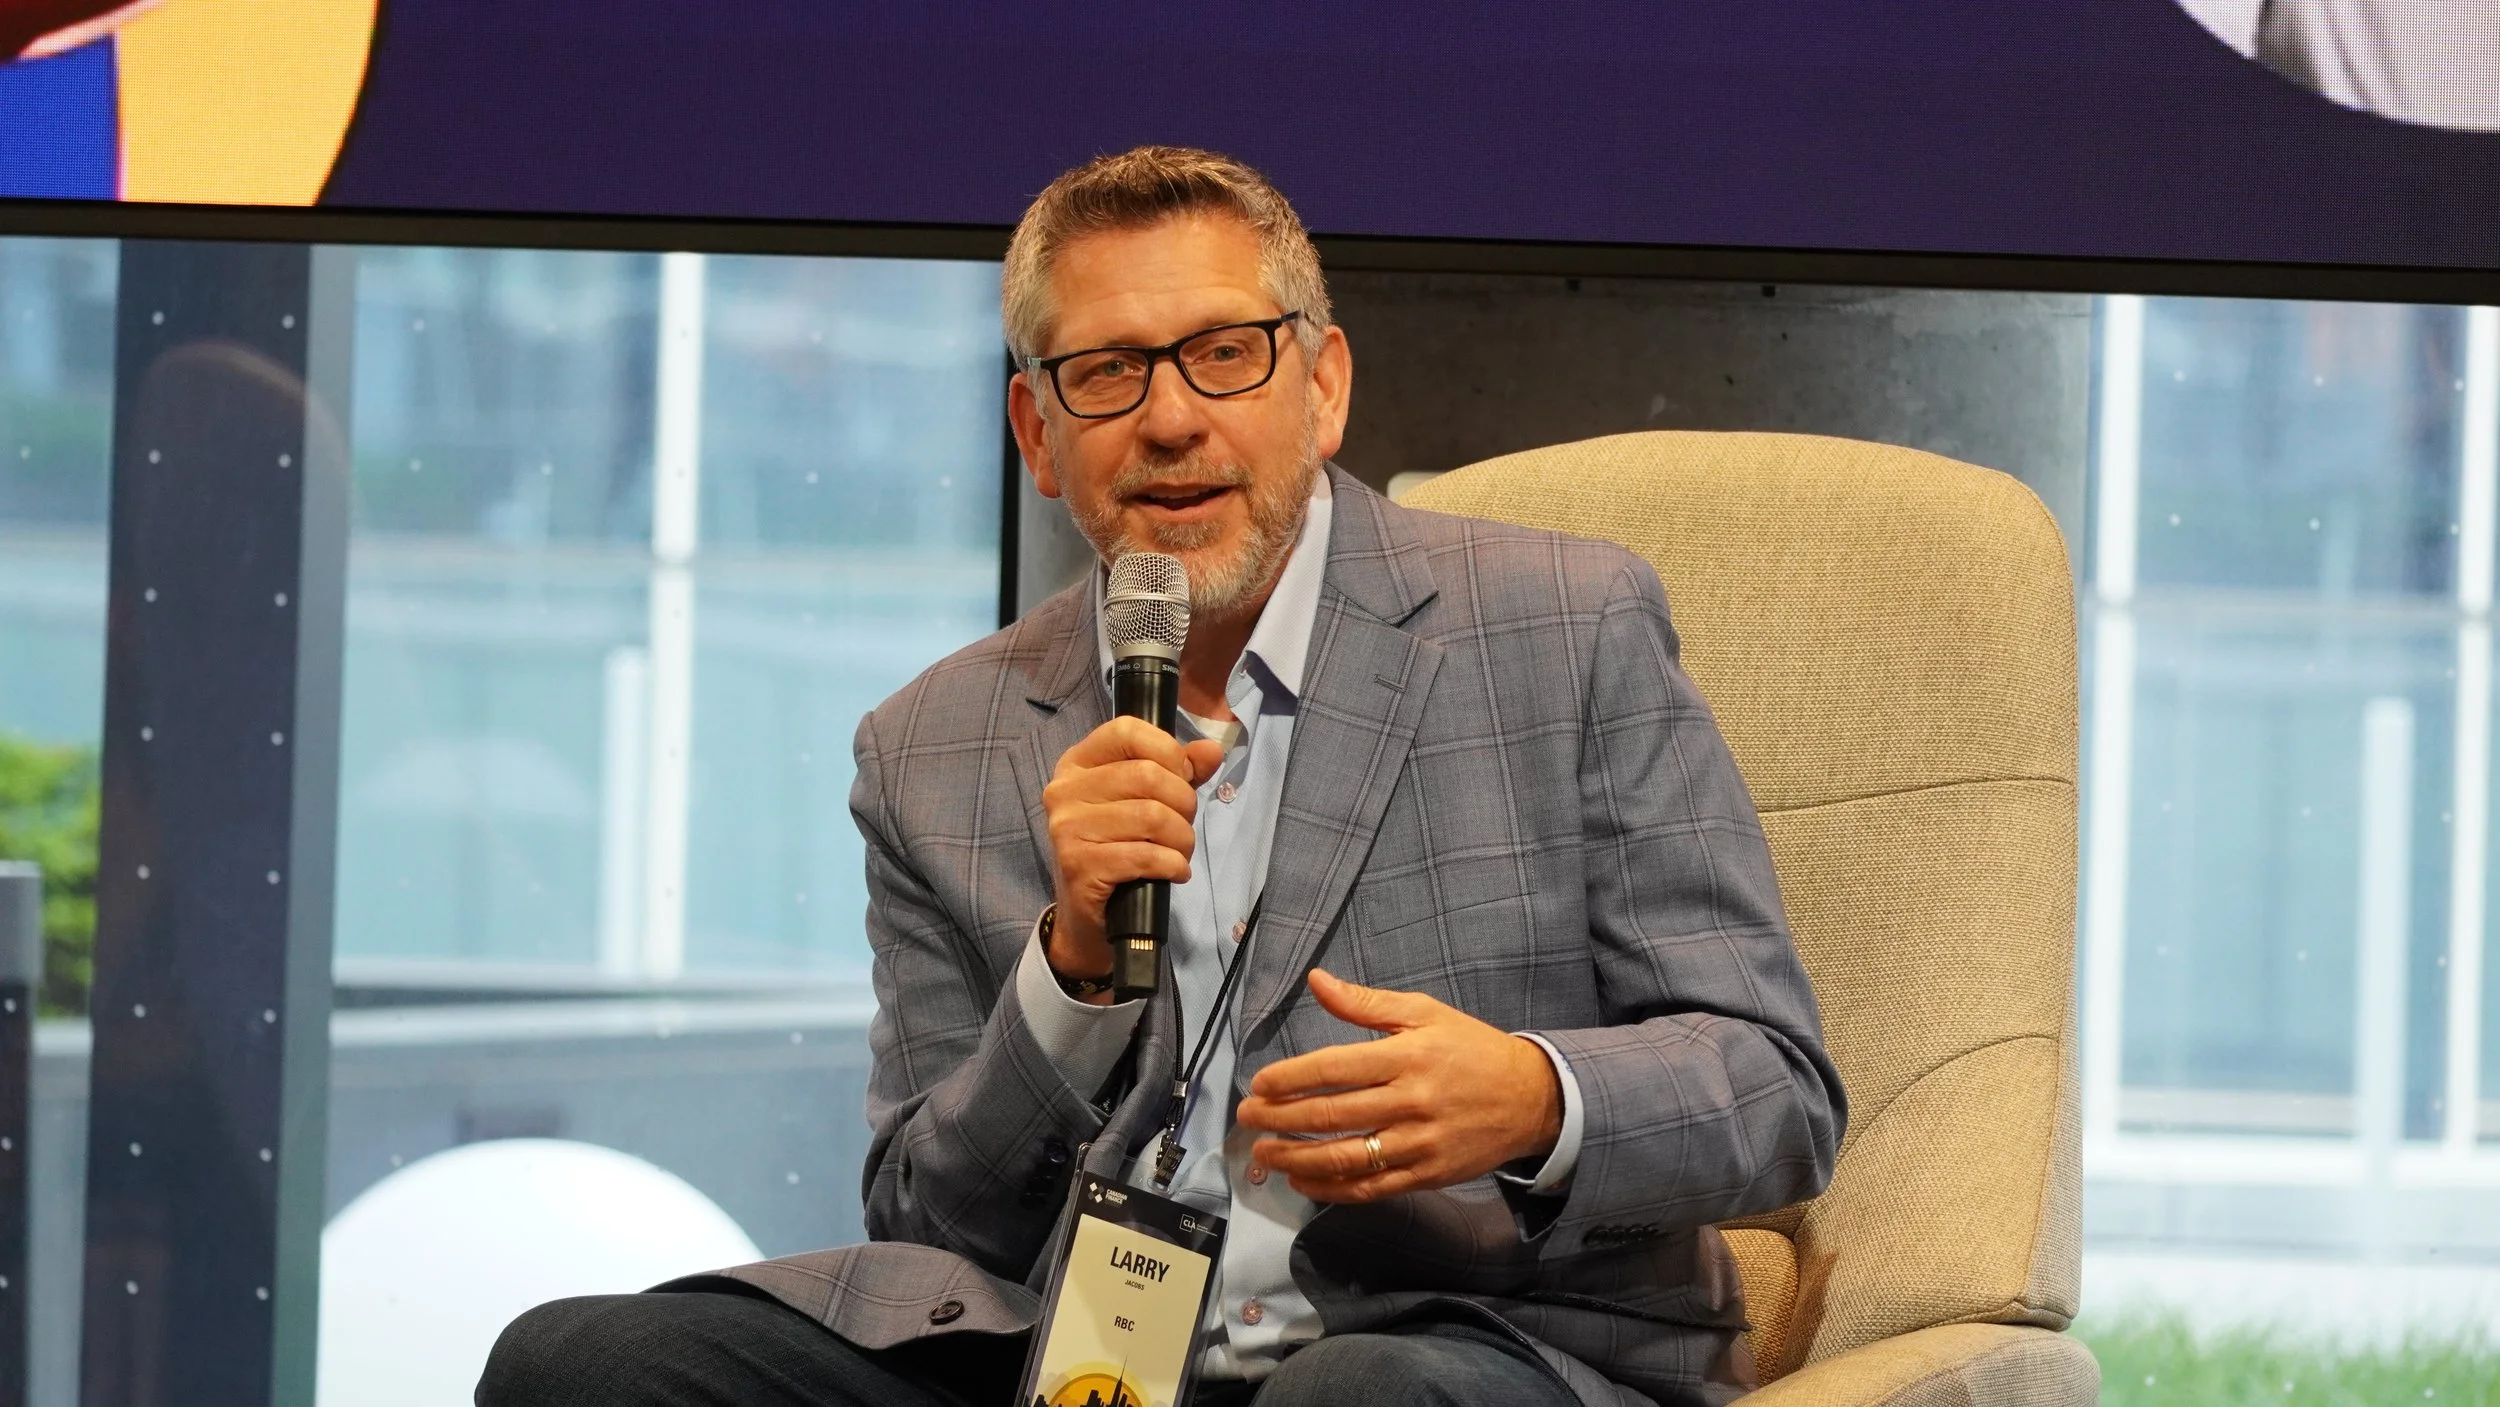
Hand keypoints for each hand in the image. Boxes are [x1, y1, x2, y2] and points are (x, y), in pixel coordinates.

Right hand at [1041, 717, 1225, 1000]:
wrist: (1089, 916)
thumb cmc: (1118, 848)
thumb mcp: (1146, 801)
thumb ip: (1179, 771)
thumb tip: (1211, 751)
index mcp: (1077, 764)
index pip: (1126, 730)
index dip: (1167, 750)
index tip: (1181, 777)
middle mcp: (1064, 791)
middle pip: (1147, 775)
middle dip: (1183, 803)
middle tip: (1183, 826)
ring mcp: (1067, 829)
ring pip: (1151, 816)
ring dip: (1182, 839)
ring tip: (1180, 852)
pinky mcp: (1079, 866)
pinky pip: (1145, 855)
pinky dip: (1173, 864)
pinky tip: (1175, 871)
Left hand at [1235, 969, 1563, 1202]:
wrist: (1531, 1098)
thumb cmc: (1472, 1049)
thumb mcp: (1424, 1013)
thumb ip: (1366, 1003)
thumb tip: (1316, 981)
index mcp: (1407, 1056)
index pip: (1334, 1068)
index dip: (1290, 1077)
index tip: (1260, 1083)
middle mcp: (1411, 1101)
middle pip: (1331, 1114)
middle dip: (1280, 1118)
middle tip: (1247, 1118)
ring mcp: (1419, 1143)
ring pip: (1346, 1157)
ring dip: (1296, 1157)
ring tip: (1264, 1153)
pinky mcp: (1427, 1175)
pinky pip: (1371, 1187)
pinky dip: (1332, 1188)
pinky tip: (1303, 1180)